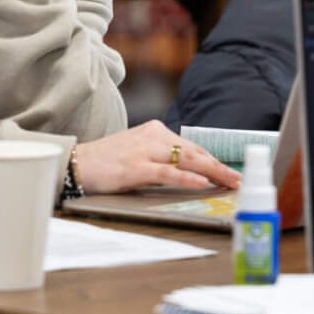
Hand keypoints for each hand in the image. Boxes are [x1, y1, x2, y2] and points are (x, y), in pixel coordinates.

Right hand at [72, 120, 241, 193]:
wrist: (75, 163)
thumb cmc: (107, 162)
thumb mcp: (139, 153)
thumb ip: (162, 158)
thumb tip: (190, 174)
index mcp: (156, 130)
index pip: (192, 147)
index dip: (214, 161)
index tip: (231, 172)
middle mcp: (153, 136)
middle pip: (195, 152)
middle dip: (220, 166)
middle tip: (238, 179)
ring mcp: (144, 150)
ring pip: (186, 159)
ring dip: (212, 171)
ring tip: (229, 181)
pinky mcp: (134, 167)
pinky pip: (167, 172)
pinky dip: (186, 178)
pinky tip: (201, 183)